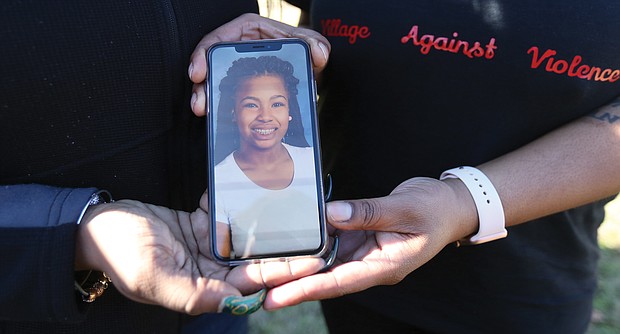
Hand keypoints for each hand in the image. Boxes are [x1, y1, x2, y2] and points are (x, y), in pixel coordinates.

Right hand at [75, 193, 324, 314]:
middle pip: (258, 262)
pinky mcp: (199, 225)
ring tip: (302, 215)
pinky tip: (267, 194)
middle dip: (289, 252)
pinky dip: (246, 207)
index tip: (315, 262)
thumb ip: (196, 295)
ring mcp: (205, 247)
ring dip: (273, 230)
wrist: (96, 227)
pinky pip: (228, 216)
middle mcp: (210, 271)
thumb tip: (236, 304)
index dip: (285, 274)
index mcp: (204, 290)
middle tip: (322, 237)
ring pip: (248, 239)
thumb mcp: (154, 279)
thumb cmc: (121, 254)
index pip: (253, 284)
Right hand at [188, 13, 329, 115]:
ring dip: (204, 96)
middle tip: (200, 102)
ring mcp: (231, 67)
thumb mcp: (304, 43)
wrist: (299, 67)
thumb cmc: (296, 49)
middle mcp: (234, 48)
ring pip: (210, 80)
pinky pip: (219, 93)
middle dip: (201, 83)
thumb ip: (313, 44)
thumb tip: (318, 54)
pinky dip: (215, 104)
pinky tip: (212, 115)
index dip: (203, 55)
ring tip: (203, 111)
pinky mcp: (232, 83)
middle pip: (208, 63)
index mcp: (247, 31)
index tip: (197, 72)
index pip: (218, 39)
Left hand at [262, 177, 478, 309]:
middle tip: (257, 289)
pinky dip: (312, 241)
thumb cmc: (435, 209)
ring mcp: (364, 251)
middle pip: (325, 277)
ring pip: (325, 261)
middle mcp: (371, 264)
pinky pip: (332, 241)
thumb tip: (331, 215)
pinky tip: (290, 239)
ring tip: (263, 268)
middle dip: (292, 283)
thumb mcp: (405, 208)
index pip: (338, 283)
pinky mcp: (360, 237)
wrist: (450, 203)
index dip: (305, 290)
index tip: (276, 298)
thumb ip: (368, 212)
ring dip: (298, 265)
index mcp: (386, 267)